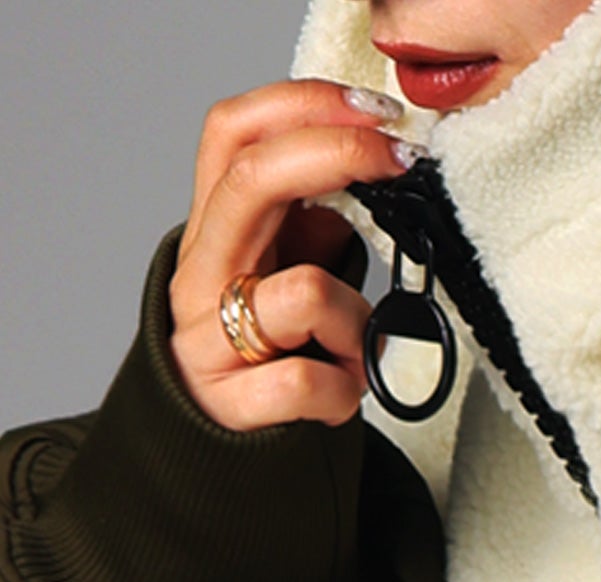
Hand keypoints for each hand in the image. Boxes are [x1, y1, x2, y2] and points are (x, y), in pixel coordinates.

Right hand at [169, 78, 422, 430]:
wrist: (217, 456)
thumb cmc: (265, 358)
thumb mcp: (282, 274)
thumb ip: (311, 223)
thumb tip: (370, 166)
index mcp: (216, 231)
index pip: (234, 134)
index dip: (304, 106)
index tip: (378, 114)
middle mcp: (201, 273)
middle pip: (253, 178)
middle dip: (337, 154)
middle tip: (398, 163)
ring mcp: (209, 338)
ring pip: (307, 292)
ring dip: (357, 324)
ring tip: (353, 352)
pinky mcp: (231, 404)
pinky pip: (311, 383)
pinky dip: (346, 393)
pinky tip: (341, 397)